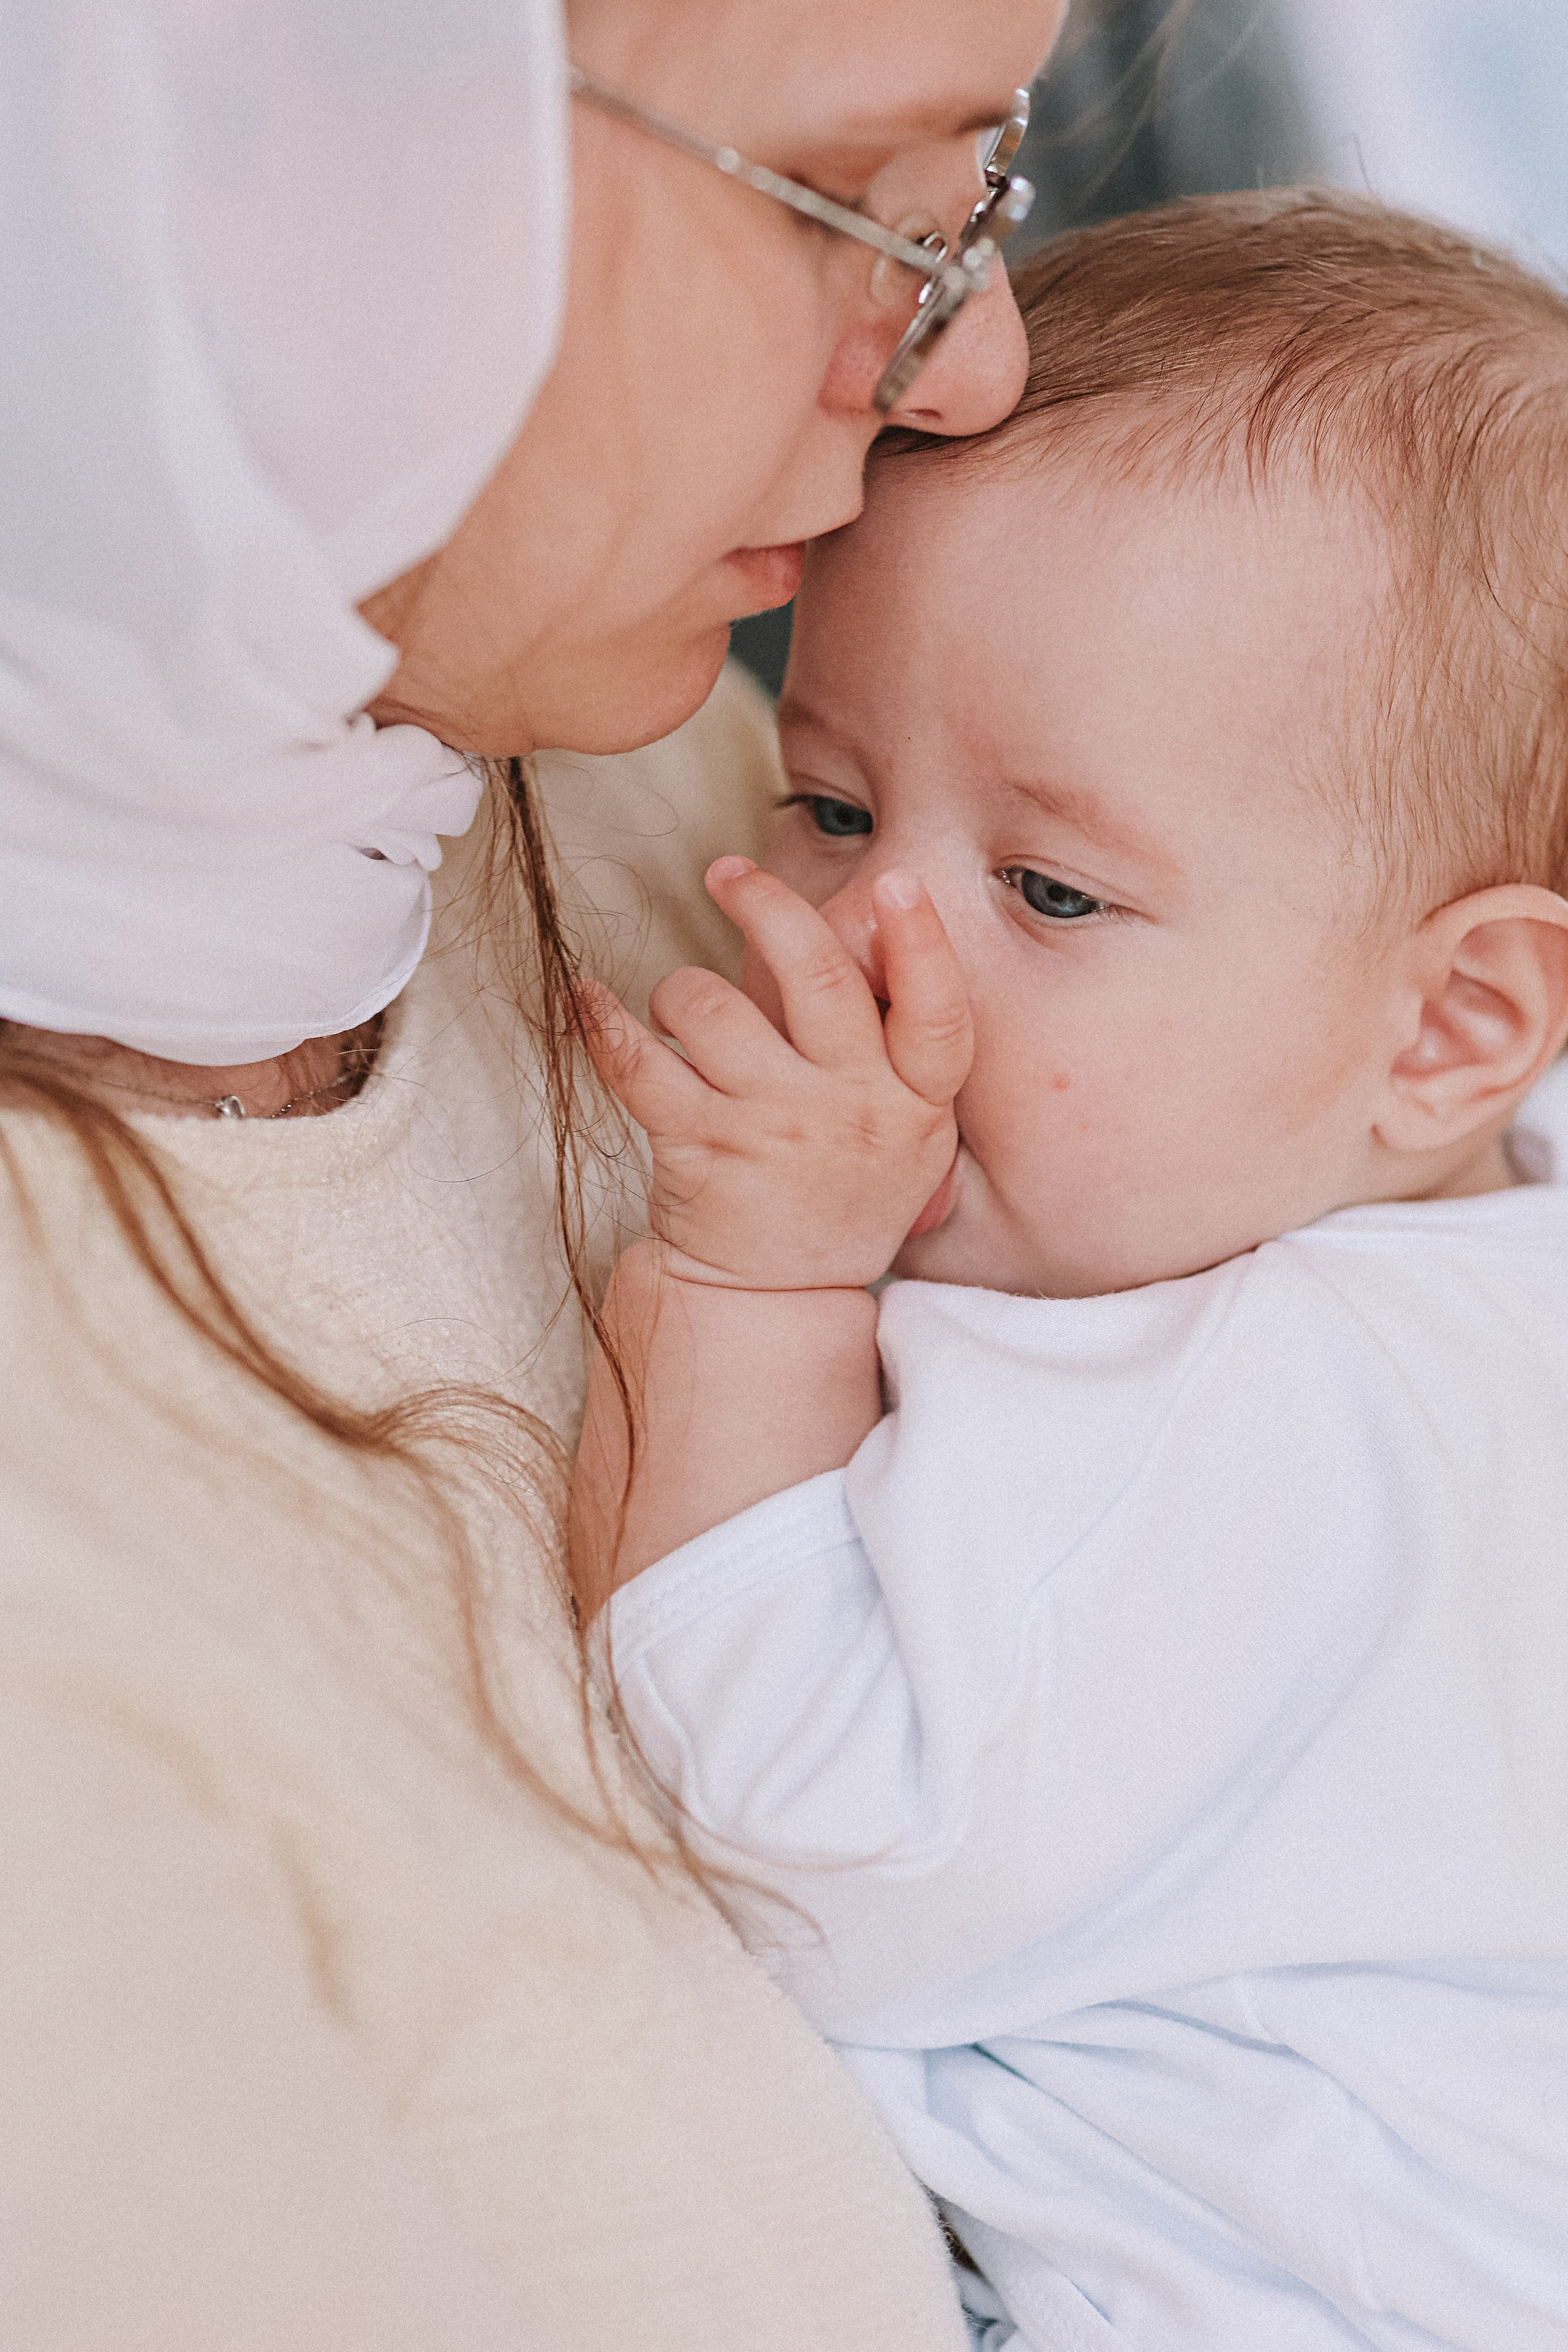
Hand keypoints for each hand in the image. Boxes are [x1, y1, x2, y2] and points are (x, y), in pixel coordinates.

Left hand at [582, 858, 972, 1291]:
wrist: (774, 1296)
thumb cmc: (837, 1190)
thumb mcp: (906, 1133)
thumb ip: (896, 1049)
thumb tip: (863, 928)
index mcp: (915, 1101)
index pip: (936, 1014)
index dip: (921, 943)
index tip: (893, 884)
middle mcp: (851, 1110)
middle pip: (818, 978)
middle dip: (767, 906)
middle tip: (729, 875)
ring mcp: (773, 1131)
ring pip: (712, 1009)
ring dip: (680, 990)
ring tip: (679, 1012)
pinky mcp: (701, 1151)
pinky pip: (639, 1066)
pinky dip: (604, 1024)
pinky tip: (589, 1000)